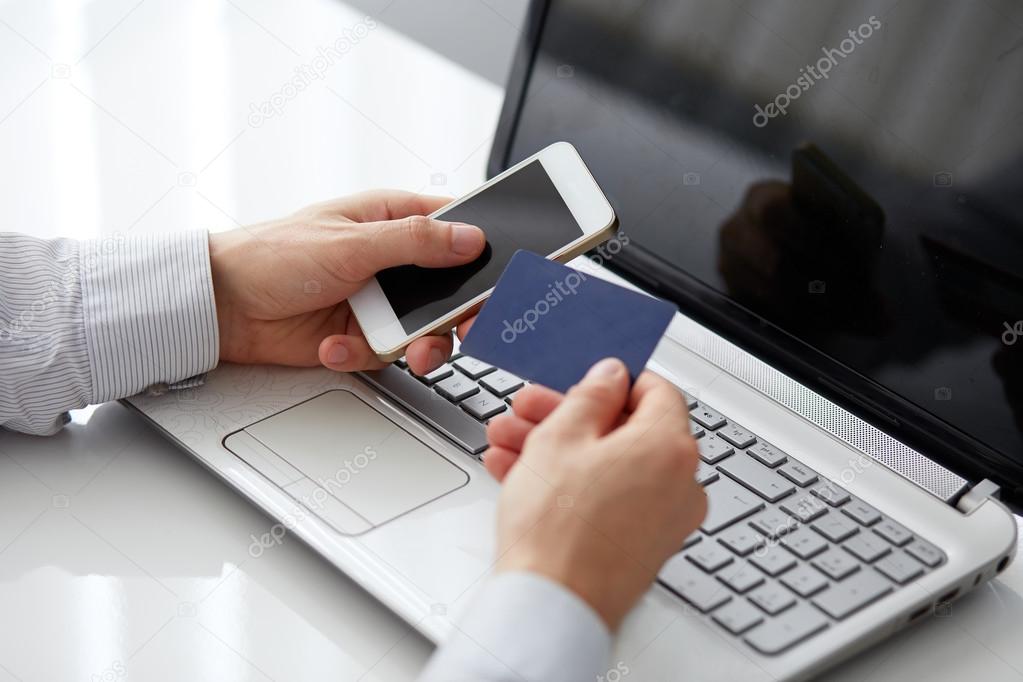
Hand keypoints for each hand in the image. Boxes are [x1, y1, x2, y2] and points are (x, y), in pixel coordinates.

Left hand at [208, 191, 485, 375]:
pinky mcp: (362, 335)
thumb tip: (470, 238)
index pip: (455, 229)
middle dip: (455, 314)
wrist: (223, 307)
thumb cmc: (272, 256)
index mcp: (392, 220)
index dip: (482, 251)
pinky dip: (361, 354)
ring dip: (415, 344)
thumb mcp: (351, 244)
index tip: (498, 278)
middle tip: (458, 328)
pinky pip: (387, 353)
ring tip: (401, 349)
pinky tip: (333, 344)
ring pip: (426, 330)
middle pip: (450, 289)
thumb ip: (415, 242)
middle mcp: (391, 260)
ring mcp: (378, 300)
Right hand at [484, 358, 706, 629]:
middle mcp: (680, 484)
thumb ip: (590, 396)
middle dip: (568, 417)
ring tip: (510, 445)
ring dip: (558, 449)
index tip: (583, 383)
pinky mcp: (642, 546)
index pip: (656, 391)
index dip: (612, 381)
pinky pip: (609, 498)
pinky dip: (572, 483)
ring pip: (609, 465)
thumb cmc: (558, 530)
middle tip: (529, 413)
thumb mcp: (562, 438)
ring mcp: (664, 520)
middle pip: (625, 430)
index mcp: (671, 448)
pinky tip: (522, 477)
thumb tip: (609, 377)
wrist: (552, 606)